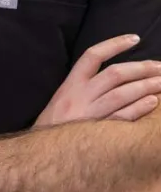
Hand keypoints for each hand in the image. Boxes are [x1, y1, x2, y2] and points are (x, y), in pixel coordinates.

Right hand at [36, 34, 160, 127]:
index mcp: (70, 85)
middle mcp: (80, 96)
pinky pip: (122, 118)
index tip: (135, 38)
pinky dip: (139, 108)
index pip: (93, 56)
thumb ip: (84, 87)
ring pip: (122, 94)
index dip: (115, 44)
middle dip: (141, 68)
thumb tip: (115, 76)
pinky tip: (153, 102)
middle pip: (114, 74)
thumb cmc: (55, 125)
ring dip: (147, 86)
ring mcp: (89, 114)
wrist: (42, 152)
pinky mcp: (97, 132)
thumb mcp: (63, 99)